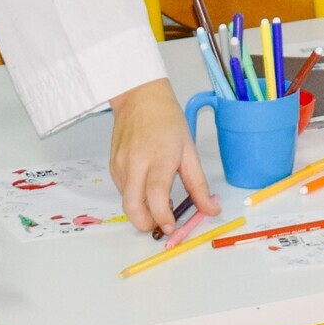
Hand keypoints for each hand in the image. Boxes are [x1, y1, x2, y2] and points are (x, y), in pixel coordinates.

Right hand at [109, 78, 215, 233]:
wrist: (140, 97)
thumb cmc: (168, 121)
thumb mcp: (189, 151)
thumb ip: (199, 185)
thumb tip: (211, 210)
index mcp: (160, 158)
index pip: (156, 197)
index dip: (163, 217)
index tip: (172, 227)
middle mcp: (136, 163)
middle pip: (133, 208)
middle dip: (146, 224)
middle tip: (162, 223)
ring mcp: (121, 165)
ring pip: (127, 201)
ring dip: (142, 210)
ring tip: (159, 199)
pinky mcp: (112, 165)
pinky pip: (123, 190)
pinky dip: (135, 196)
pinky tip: (147, 185)